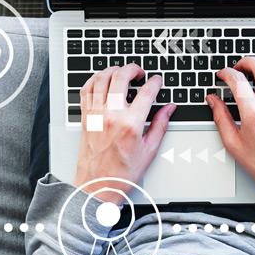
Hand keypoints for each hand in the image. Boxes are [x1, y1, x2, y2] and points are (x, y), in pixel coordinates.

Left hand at [72, 64, 177, 203]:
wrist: (97, 186)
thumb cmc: (121, 173)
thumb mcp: (149, 150)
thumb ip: (160, 125)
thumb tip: (169, 108)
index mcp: (130, 124)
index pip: (146, 92)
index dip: (155, 82)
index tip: (157, 81)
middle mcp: (111, 116)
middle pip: (120, 77)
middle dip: (133, 68)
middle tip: (140, 72)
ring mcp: (95, 115)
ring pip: (101, 79)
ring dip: (113, 70)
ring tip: (122, 73)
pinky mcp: (85, 117)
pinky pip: (86, 90)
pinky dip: (94, 80)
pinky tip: (102, 81)